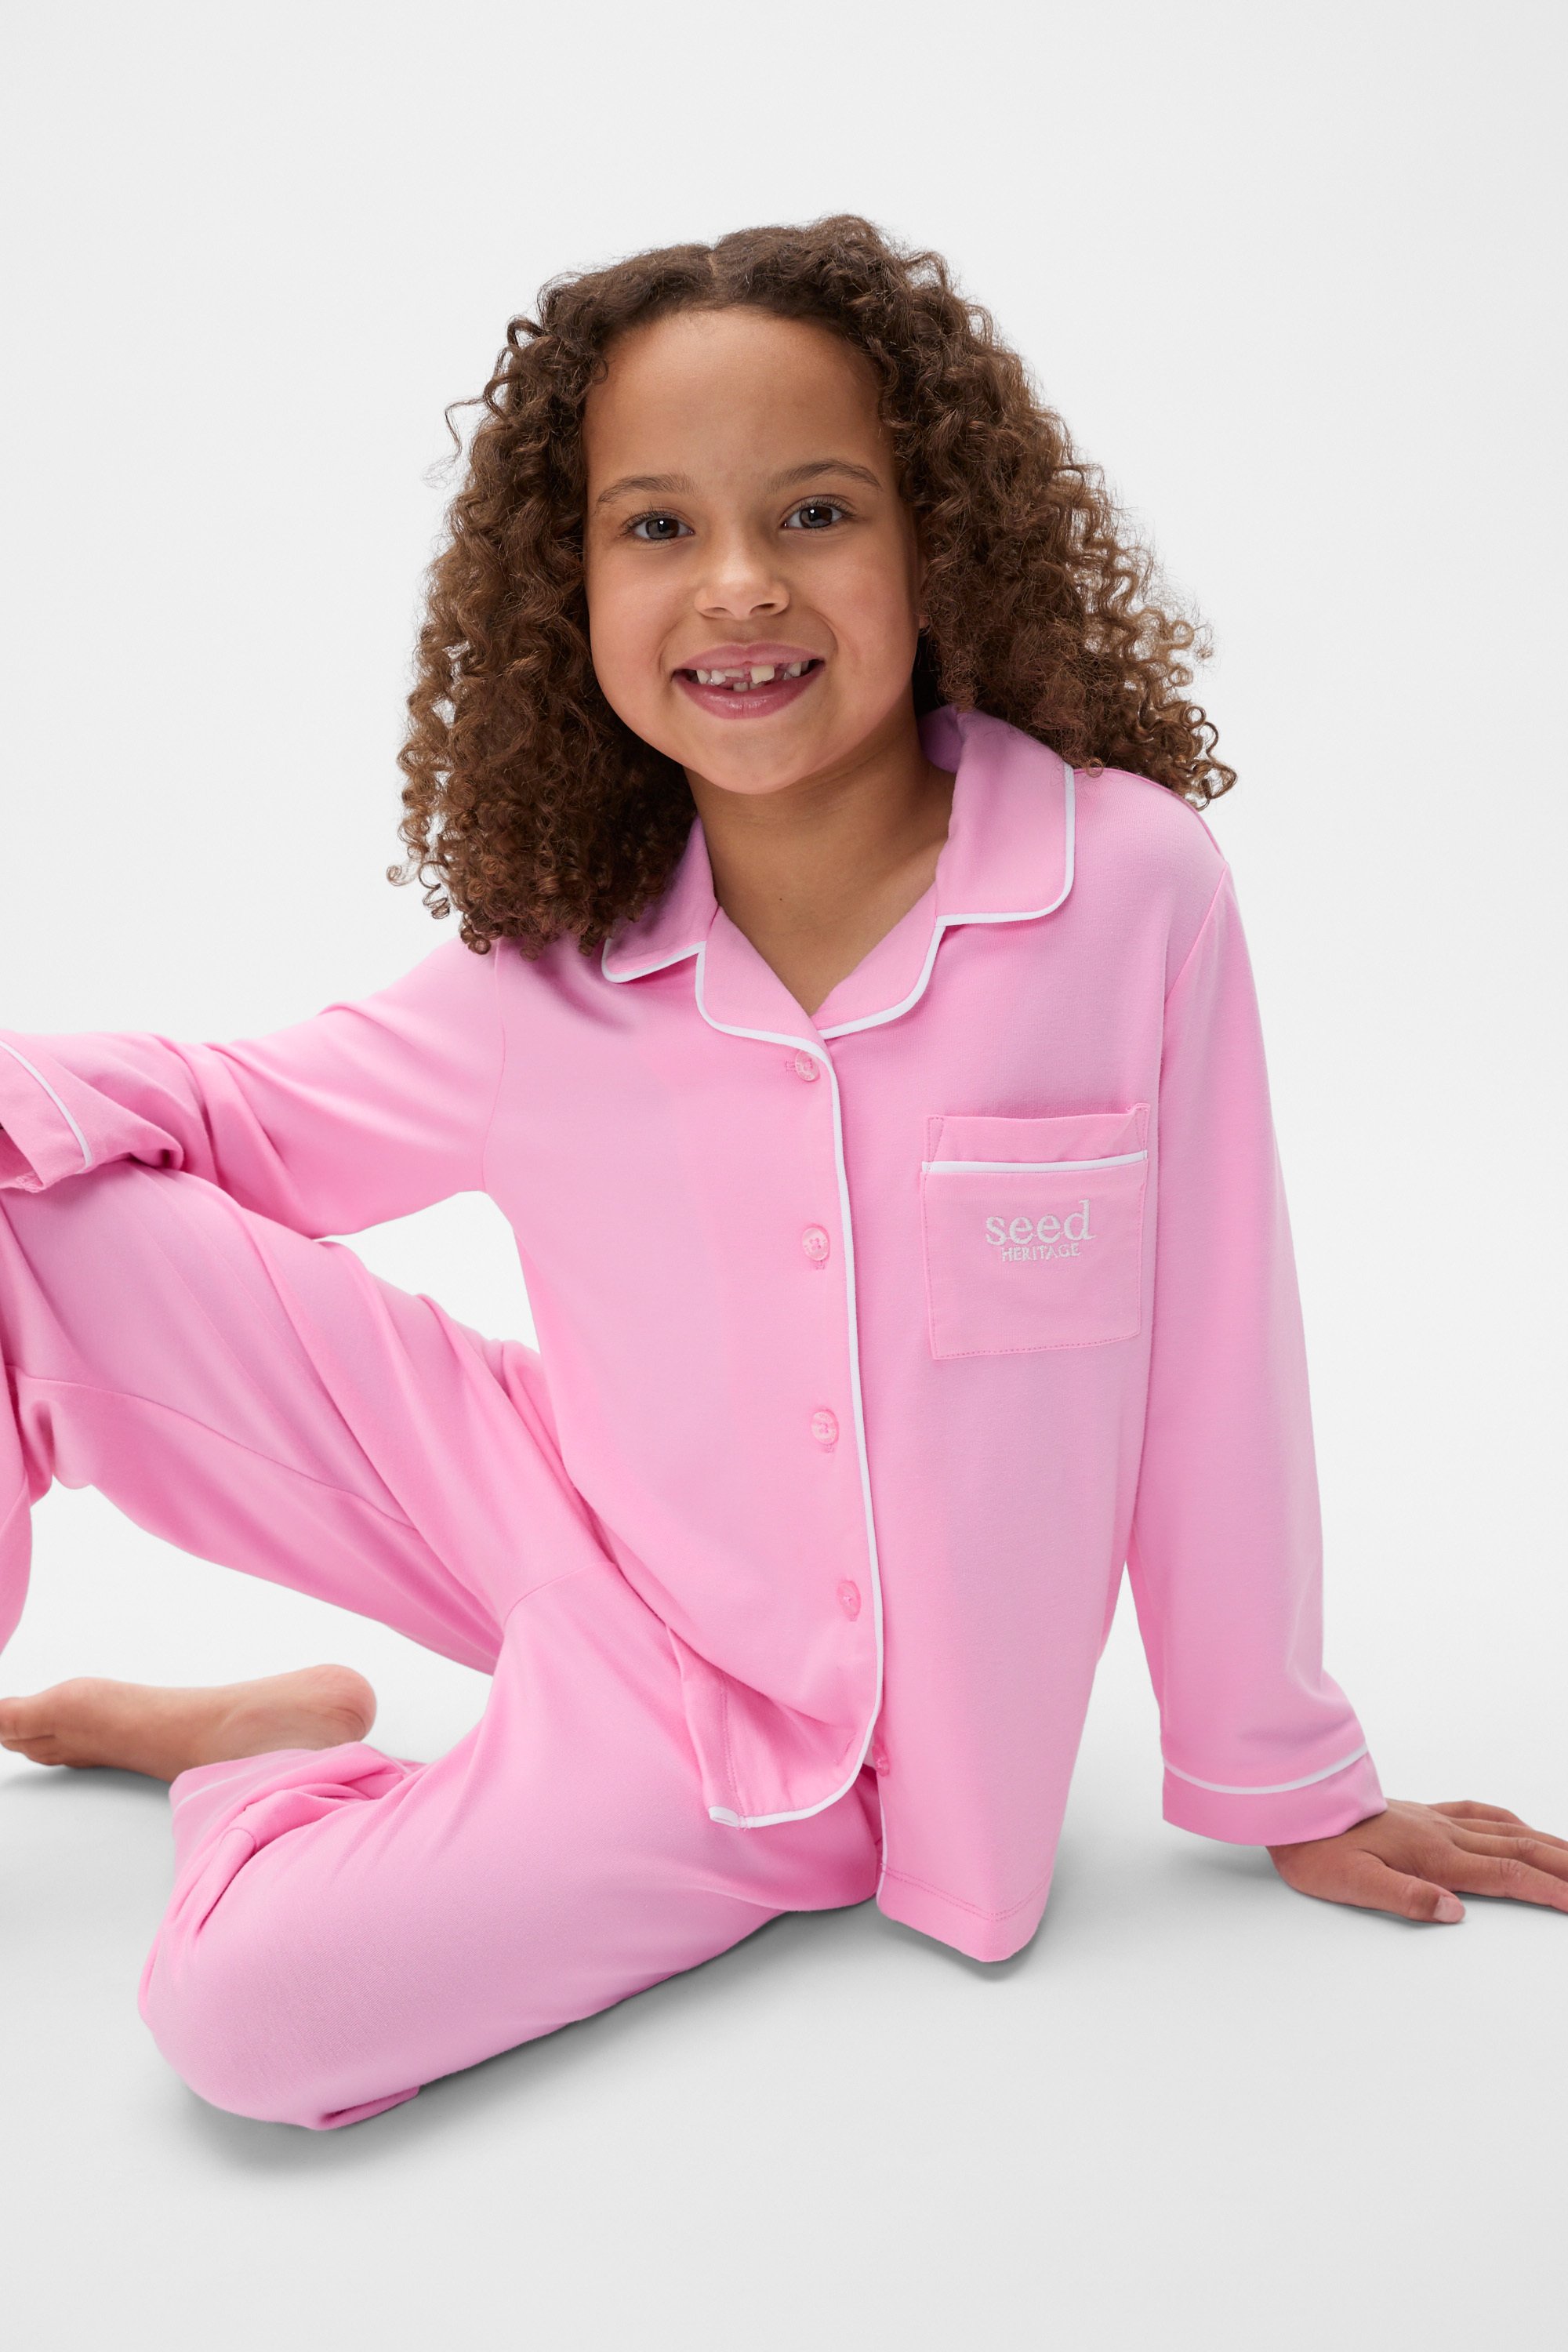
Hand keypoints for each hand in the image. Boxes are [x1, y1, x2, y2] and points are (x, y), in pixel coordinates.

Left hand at [1267, 1797, 1567, 1923]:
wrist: (1293, 1805)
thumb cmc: (1318, 1849)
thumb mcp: (1353, 1884)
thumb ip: (1406, 1898)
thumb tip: (1455, 1911)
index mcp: (1432, 1856)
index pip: (1505, 1875)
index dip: (1548, 1889)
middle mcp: (1442, 1834)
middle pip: (1519, 1850)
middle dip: (1562, 1866)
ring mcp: (1434, 1820)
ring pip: (1506, 1830)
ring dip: (1547, 1844)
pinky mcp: (1421, 1813)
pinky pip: (1478, 1813)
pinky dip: (1510, 1821)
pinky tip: (1519, 1826)